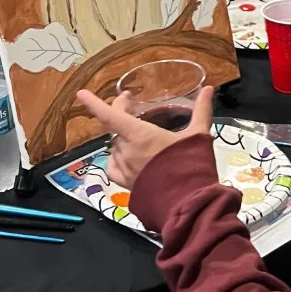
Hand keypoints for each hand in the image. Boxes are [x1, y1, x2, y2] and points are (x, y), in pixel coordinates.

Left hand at [77, 86, 214, 188]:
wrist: (189, 203)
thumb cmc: (191, 165)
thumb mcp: (199, 134)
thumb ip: (201, 109)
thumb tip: (209, 89)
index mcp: (140, 134)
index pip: (110, 116)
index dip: (94, 104)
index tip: (81, 94)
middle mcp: (126, 151)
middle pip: (115, 128)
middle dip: (122, 116)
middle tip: (132, 107)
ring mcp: (124, 169)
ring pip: (116, 147)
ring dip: (123, 139)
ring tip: (138, 137)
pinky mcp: (125, 185)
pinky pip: (114, 167)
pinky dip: (118, 159)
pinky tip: (127, 158)